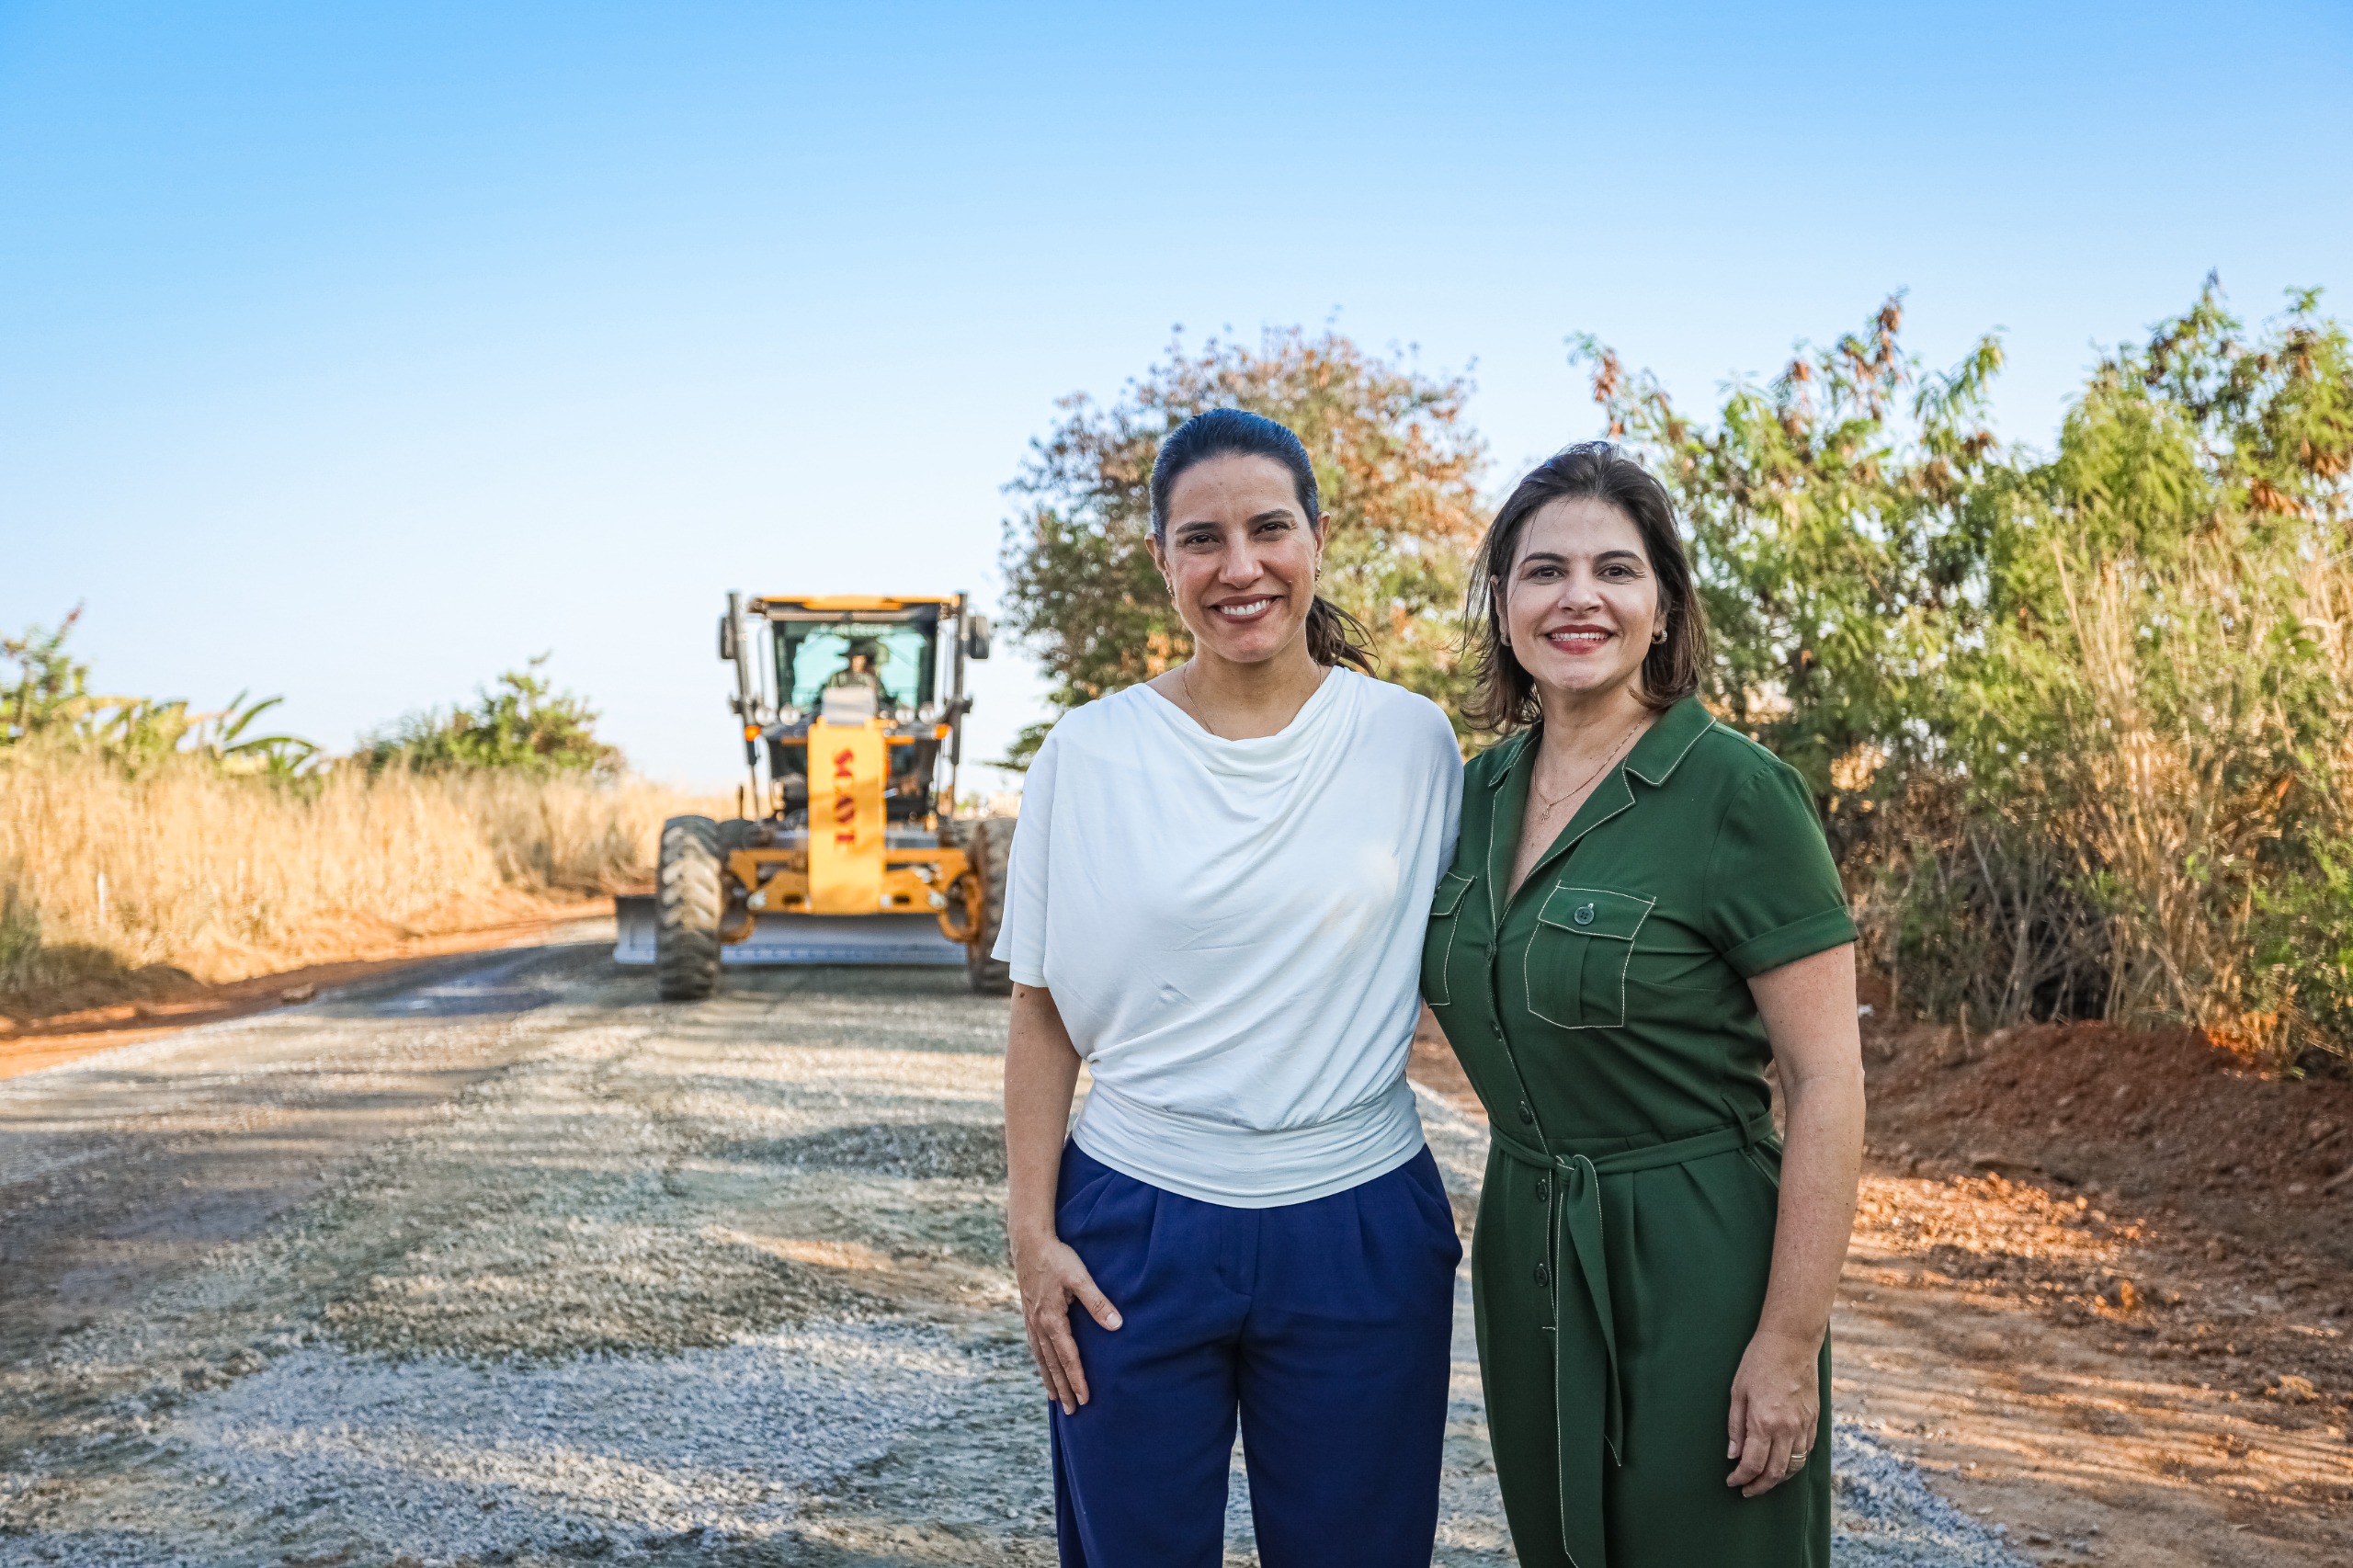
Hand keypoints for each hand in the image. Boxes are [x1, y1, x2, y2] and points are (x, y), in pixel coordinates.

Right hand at [1012, 1229, 1121, 1414]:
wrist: (1028, 1241)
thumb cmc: (1057, 1257)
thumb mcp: (1080, 1277)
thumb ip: (1098, 1302)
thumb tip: (1117, 1325)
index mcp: (1052, 1319)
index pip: (1068, 1357)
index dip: (1077, 1379)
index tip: (1086, 1399)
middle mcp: (1039, 1325)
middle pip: (1052, 1364)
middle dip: (1064, 1388)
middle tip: (1073, 1412)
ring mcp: (1031, 1320)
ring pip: (1041, 1358)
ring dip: (1050, 1379)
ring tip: (1056, 1400)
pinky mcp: (1029, 1314)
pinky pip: (1035, 1346)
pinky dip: (1040, 1363)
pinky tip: (1044, 1368)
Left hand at [1725, 1328, 1819, 1496]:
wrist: (1791, 1343)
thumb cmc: (1759, 1362)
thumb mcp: (1737, 1392)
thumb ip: (1736, 1426)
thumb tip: (1733, 1455)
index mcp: (1764, 1422)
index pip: (1753, 1464)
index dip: (1741, 1478)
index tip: (1732, 1481)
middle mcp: (1787, 1429)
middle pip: (1776, 1472)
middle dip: (1760, 1486)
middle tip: (1747, 1490)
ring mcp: (1804, 1426)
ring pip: (1794, 1465)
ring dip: (1778, 1478)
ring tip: (1764, 1481)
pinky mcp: (1815, 1420)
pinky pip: (1806, 1451)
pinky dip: (1794, 1463)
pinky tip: (1783, 1463)